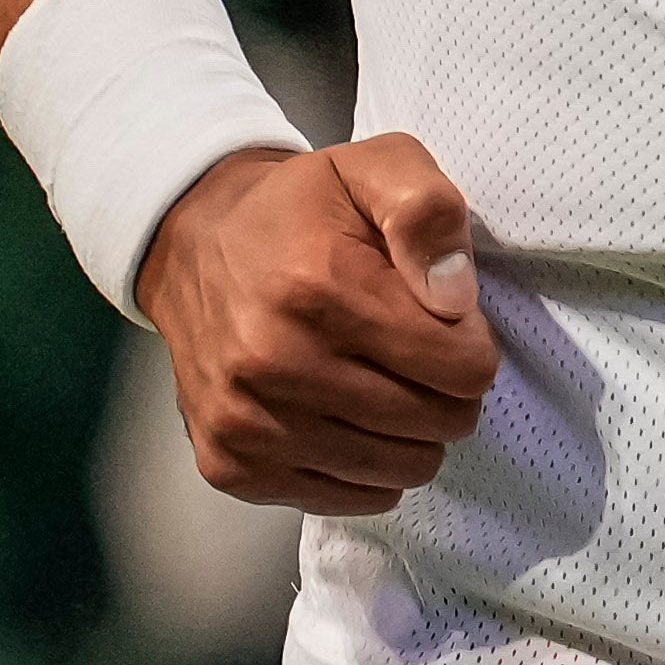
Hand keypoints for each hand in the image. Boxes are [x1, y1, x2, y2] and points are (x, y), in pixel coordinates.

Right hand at [135, 136, 500, 512]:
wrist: (193, 245)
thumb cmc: (300, 210)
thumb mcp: (375, 166)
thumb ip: (428, 211)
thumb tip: (456, 298)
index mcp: (319, 288)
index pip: (462, 367)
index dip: (471, 342)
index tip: (443, 318)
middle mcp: (274, 364)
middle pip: (438, 422)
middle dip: (448, 388)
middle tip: (416, 351)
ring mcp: (247, 424)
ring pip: (401, 469)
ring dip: (412, 431)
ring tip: (384, 380)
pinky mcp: (232, 466)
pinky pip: (353, 498)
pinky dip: (368, 465)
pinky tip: (348, 415)